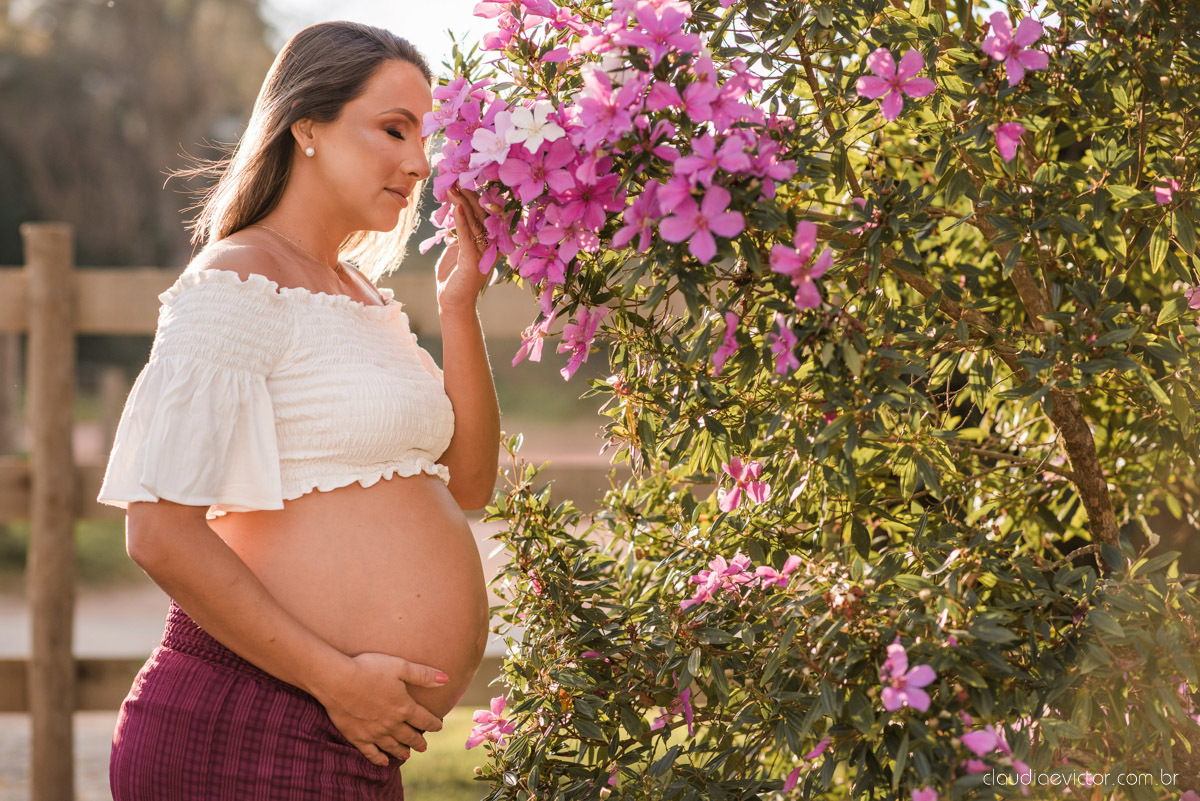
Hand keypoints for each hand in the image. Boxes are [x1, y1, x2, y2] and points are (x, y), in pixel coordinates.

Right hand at [314, 651, 447, 766]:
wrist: (338, 680)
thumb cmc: (369, 669)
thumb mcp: (400, 666)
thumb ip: (423, 675)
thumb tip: (446, 679)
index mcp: (404, 707)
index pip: (424, 719)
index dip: (433, 723)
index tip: (438, 726)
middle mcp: (391, 724)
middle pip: (409, 736)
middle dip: (418, 741)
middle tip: (423, 746)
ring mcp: (374, 733)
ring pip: (392, 746)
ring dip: (402, 751)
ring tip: (407, 754)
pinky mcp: (357, 737)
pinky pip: (371, 753)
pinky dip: (379, 759)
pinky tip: (383, 762)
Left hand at [435, 184, 494, 312]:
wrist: (453, 303)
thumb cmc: (454, 278)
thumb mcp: (457, 249)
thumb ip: (461, 233)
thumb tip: (458, 213)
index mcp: (490, 243)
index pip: (485, 214)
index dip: (475, 197)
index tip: (463, 180)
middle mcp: (492, 246)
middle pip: (483, 215)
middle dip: (469, 196)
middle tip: (457, 178)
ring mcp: (484, 254)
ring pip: (476, 223)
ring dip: (464, 204)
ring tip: (454, 188)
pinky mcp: (473, 262)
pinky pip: (468, 237)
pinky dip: (462, 221)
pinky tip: (457, 207)